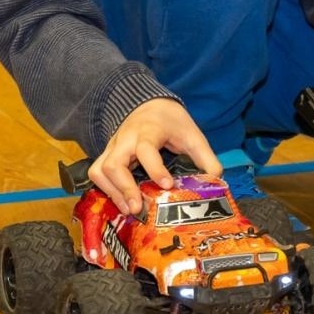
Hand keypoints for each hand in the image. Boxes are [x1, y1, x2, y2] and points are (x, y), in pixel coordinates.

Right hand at [89, 99, 219, 215]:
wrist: (149, 104)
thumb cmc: (171, 122)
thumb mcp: (192, 134)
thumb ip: (206, 157)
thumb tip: (215, 182)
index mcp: (149, 131)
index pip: (146, 148)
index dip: (155, 168)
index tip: (167, 185)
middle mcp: (126, 139)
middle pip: (113, 163)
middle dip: (124, 188)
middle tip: (137, 208)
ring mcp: (113, 148)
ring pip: (100, 170)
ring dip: (112, 192)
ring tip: (129, 209)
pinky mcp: (107, 156)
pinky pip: (97, 173)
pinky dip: (105, 190)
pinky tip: (120, 203)